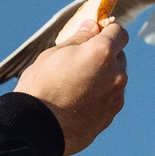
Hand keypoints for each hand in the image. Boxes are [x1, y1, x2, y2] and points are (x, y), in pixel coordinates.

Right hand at [13, 1, 128, 155]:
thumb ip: (79, 39)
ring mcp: (115, 98)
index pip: (119, 32)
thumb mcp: (54, 54)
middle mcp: (116, 74)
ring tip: (75, 88)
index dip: (107, 31)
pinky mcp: (110, 117)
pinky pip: (109, 100)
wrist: (36, 128)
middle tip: (79, 64)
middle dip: (104, 57)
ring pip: (114, 80)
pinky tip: (77, 104)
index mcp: (102, 53)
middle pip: (118, 57)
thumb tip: (92, 27)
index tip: (95, 35)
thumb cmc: (40, 86)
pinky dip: (99, 98)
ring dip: (102, 79)